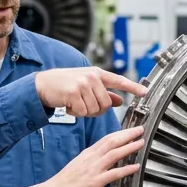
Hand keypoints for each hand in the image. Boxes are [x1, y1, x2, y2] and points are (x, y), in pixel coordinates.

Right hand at [33, 67, 147, 117]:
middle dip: (96, 109)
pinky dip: (76, 113)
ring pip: (95, 109)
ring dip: (85, 112)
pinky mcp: (74, 92)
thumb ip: (103, 92)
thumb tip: (119, 101)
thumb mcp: (85, 85)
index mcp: (97, 73)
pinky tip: (68, 105)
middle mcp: (91, 76)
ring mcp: (83, 84)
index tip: (144, 92)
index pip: (119, 80)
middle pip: (106, 103)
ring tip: (75, 104)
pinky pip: (83, 112)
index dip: (133, 87)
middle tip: (83, 105)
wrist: (42, 84)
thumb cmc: (64, 85)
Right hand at [43, 126, 144, 186]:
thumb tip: (100, 159)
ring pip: (114, 154)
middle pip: (112, 142)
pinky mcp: (95, 182)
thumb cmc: (64, 182)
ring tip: (140, 142)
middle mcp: (91, 159)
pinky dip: (126, 169)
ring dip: (129, 147)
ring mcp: (93, 169)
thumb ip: (90, 161)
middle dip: (127, 134)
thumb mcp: (77, 165)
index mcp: (87, 154)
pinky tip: (135, 167)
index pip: (106, 139)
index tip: (130, 130)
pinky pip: (113, 173)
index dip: (119, 133)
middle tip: (140, 129)